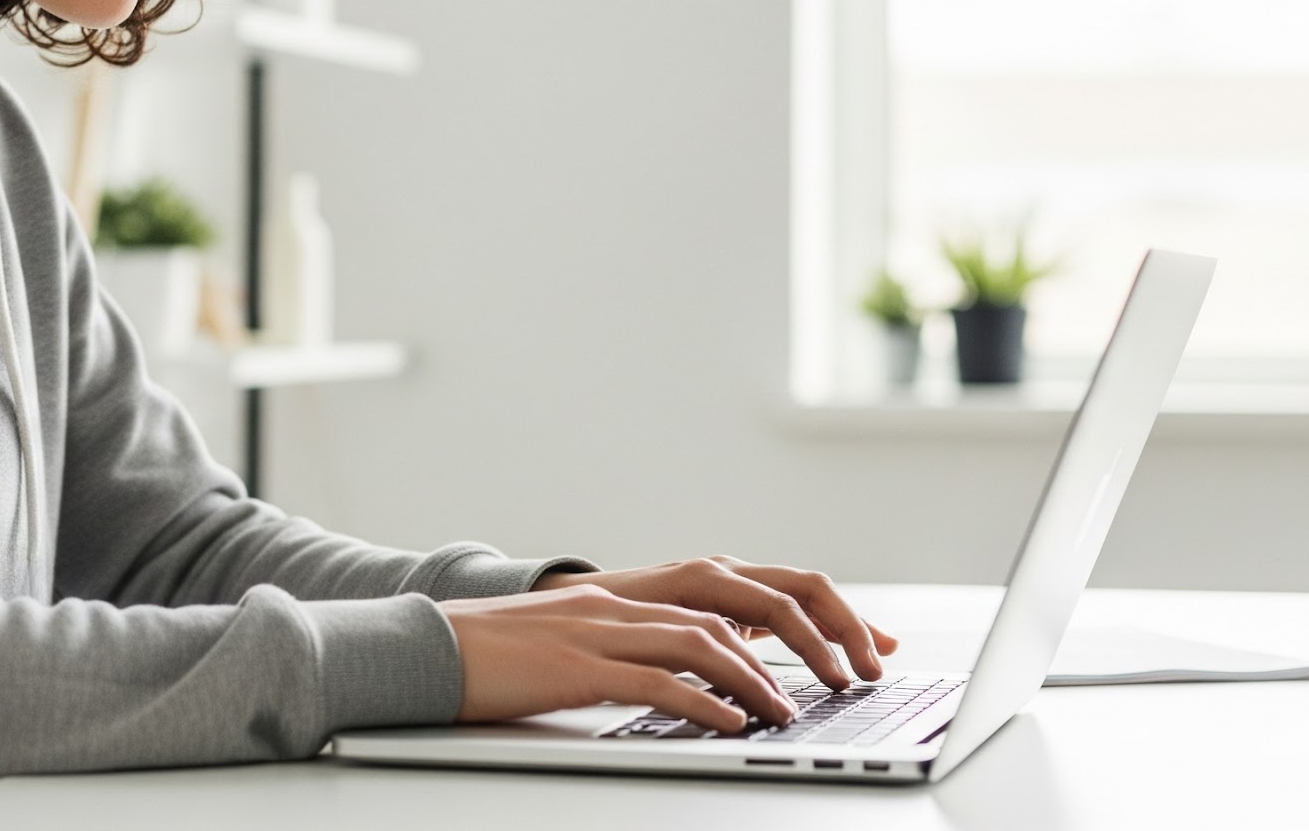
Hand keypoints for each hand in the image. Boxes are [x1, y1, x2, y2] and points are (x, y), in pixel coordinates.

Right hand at [533, 555, 898, 687]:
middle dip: (815, 634)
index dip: (821, 610)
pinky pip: (655, 679)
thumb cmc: (514, 651)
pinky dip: (701, 700)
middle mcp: (636, 596)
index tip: (870, 644)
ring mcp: (606, 625)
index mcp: (648, 588)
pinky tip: (730, 722)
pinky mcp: (579, 662)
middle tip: (856, 675)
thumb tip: (725, 653)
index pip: (756, 586)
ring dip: (761, 677)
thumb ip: (660, 636)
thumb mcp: (600, 634)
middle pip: (751, 597)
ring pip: (708, 637)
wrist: (439, 644)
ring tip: (793, 712)